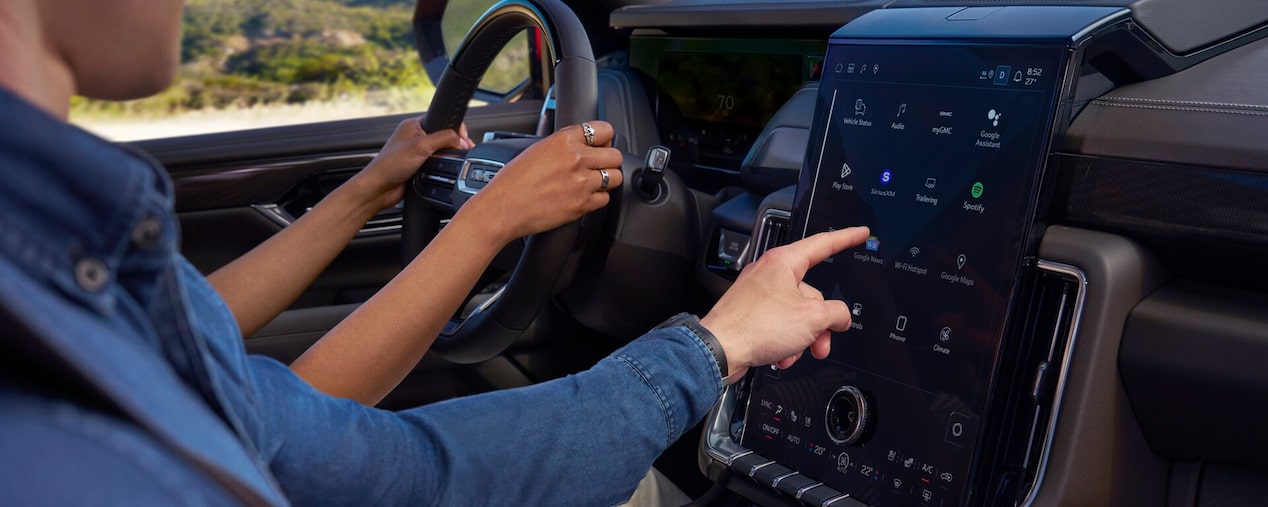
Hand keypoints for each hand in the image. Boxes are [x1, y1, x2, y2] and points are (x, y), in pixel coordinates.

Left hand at [354, 117, 473, 209]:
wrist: (380, 188)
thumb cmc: (390, 164)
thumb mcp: (422, 145)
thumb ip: (444, 139)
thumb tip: (461, 140)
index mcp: (413, 125)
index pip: (441, 120)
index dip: (454, 128)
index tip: (463, 138)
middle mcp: (414, 137)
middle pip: (443, 136)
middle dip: (453, 144)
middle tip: (462, 150)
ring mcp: (417, 152)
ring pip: (440, 152)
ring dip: (446, 157)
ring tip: (451, 160)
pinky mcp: (419, 166)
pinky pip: (436, 164)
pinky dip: (441, 167)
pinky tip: (442, 169)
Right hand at [458, 121, 623, 243]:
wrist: (502, 209)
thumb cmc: (512, 182)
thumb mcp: (537, 149)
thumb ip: (563, 145)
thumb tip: (582, 144)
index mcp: (564, 140)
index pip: (604, 129)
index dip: (604, 138)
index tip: (600, 144)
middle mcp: (576, 159)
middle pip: (615, 155)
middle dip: (609, 160)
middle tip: (598, 165)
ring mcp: (582, 183)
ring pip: (615, 177)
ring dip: (607, 179)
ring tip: (592, 182)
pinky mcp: (582, 205)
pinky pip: (605, 199)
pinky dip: (597, 199)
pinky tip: (584, 196)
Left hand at [700, 227, 869, 382]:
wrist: (719, 350)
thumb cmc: (755, 326)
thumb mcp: (812, 318)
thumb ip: (836, 313)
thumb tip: (840, 317)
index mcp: (784, 262)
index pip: (823, 244)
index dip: (846, 238)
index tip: (859, 233)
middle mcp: (769, 273)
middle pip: (812, 293)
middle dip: (820, 322)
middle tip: (822, 341)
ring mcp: (758, 293)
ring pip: (797, 313)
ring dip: (803, 337)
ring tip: (796, 351)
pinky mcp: (751, 313)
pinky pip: (780, 324)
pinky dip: (785, 342)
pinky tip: (781, 355)